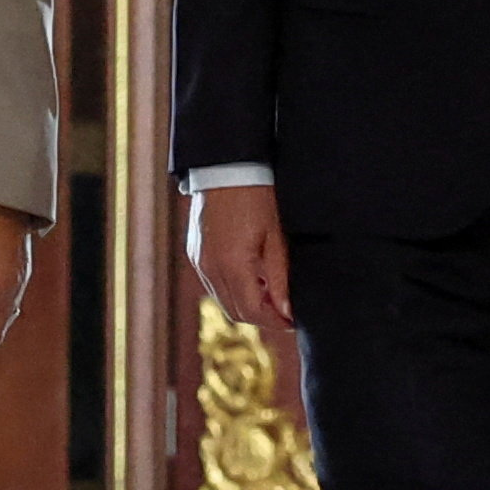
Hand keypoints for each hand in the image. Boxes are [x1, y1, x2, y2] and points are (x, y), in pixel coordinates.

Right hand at [189, 180, 290, 333]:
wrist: (227, 167)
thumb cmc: (257, 197)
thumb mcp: (275, 237)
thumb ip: (280, 277)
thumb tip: (286, 311)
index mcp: (233, 264)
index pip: (252, 312)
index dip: (275, 322)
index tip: (293, 321)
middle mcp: (210, 268)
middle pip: (236, 313)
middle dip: (262, 317)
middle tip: (285, 312)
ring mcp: (199, 262)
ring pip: (223, 301)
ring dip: (247, 304)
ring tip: (271, 293)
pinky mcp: (196, 254)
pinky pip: (214, 285)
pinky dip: (233, 290)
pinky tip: (252, 278)